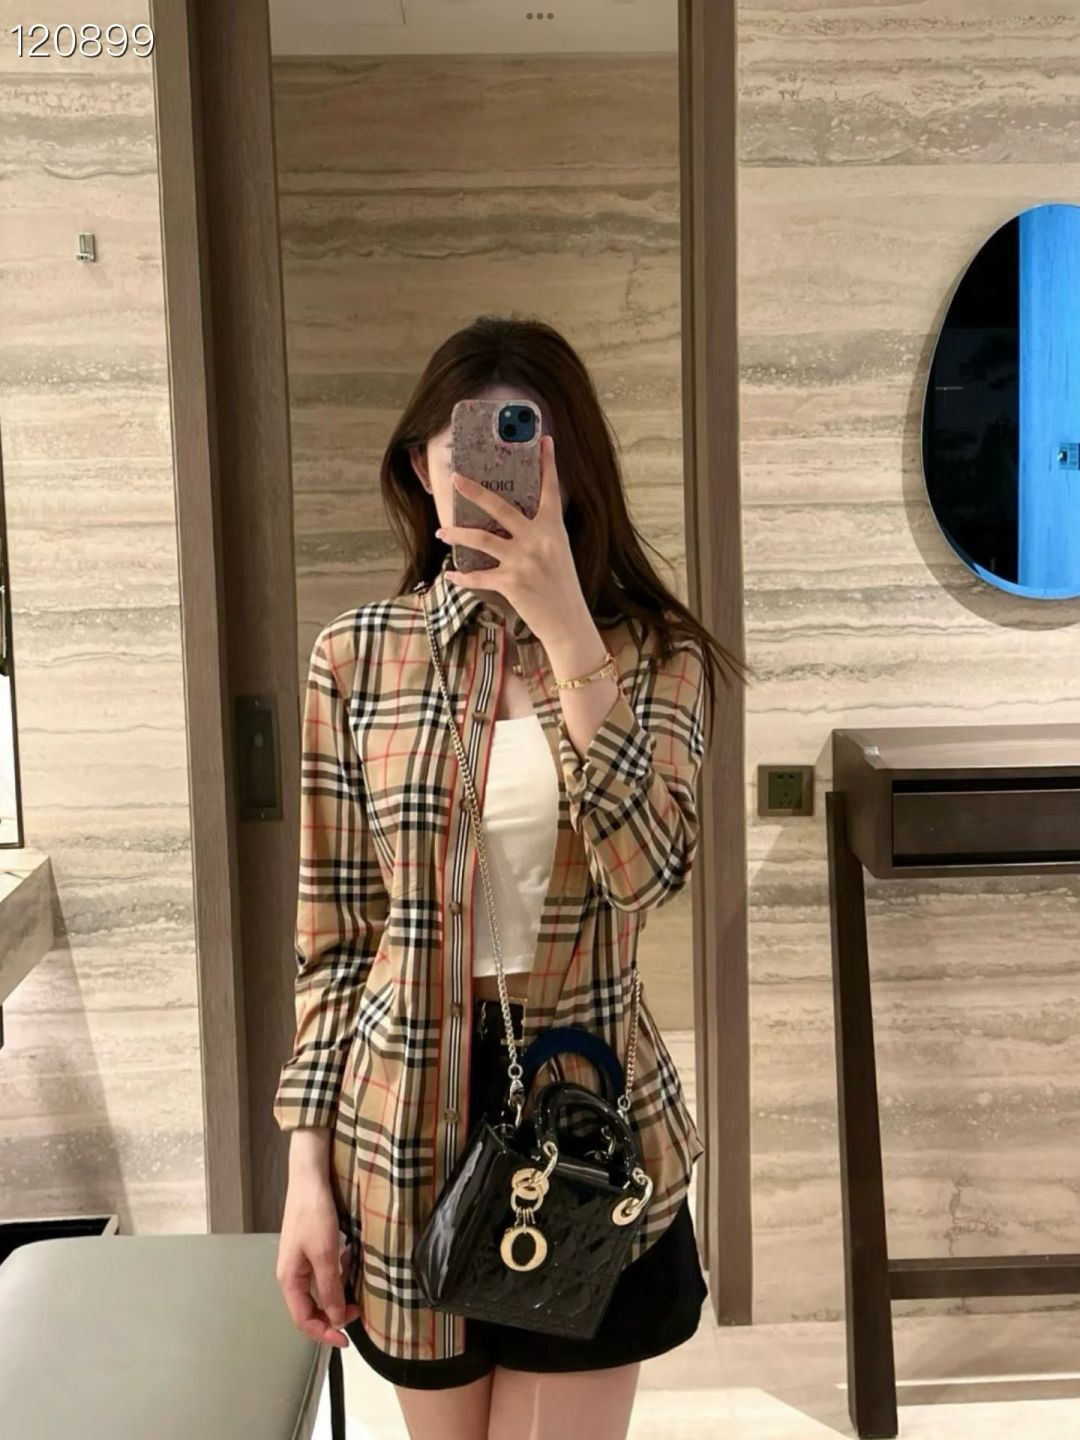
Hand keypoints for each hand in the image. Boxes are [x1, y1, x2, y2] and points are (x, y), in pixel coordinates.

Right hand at [276, 1173, 360, 1347]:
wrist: (309, 1178)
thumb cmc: (314, 1215)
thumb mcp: (326, 1254)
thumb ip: (330, 1289)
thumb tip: (334, 1320)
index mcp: (289, 1280)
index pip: (303, 1320)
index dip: (324, 1334)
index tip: (346, 1340)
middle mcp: (291, 1275)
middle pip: (310, 1309)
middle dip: (332, 1315)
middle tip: (356, 1312)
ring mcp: (300, 1262)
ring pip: (319, 1291)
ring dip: (337, 1294)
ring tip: (354, 1285)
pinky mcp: (309, 1249)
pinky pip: (323, 1274)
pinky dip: (337, 1275)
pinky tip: (348, 1261)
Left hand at [437, 434, 589, 647]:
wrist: (568, 622)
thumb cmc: (563, 587)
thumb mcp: (559, 553)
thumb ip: (541, 534)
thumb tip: (515, 521)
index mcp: (553, 529)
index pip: (550, 490)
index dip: (547, 464)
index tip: (544, 441)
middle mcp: (538, 540)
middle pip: (501, 508)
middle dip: (475, 491)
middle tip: (457, 479)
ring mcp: (523, 561)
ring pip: (481, 539)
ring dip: (457, 534)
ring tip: (440, 532)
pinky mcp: (511, 583)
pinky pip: (478, 576)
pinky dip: (462, 577)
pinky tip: (450, 574)